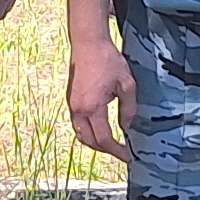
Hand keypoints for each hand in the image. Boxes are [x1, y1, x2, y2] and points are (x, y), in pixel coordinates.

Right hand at [67, 39, 136, 161]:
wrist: (88, 43)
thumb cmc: (107, 60)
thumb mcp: (126, 84)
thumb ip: (128, 109)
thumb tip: (128, 127)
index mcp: (92, 107)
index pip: (104, 139)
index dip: (117, 150)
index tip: (128, 156)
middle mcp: (78, 110)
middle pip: (90, 141)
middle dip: (106, 150)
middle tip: (123, 152)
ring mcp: (72, 106)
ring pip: (81, 135)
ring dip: (96, 143)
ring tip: (112, 144)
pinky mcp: (71, 101)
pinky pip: (78, 124)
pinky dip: (89, 132)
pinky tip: (101, 129)